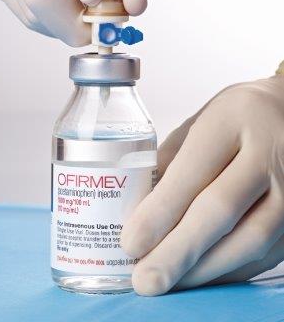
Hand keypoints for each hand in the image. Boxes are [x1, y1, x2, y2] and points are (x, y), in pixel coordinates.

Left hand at [121, 75, 283, 295]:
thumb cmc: (236, 119)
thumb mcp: (200, 122)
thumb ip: (171, 160)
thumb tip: (140, 211)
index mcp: (234, 119)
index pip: (193, 172)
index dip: (161, 212)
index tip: (131, 242)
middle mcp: (270, 152)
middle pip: (221, 210)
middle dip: (178, 251)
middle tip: (145, 279)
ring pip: (249, 239)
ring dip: (203, 269)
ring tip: (168, 283)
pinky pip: (265, 252)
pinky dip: (229, 270)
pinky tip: (201, 276)